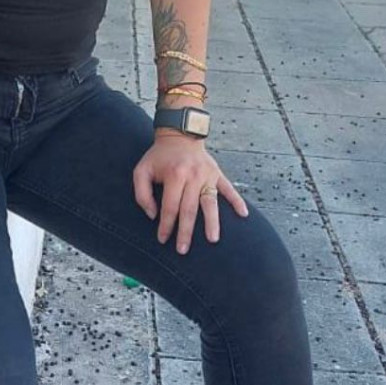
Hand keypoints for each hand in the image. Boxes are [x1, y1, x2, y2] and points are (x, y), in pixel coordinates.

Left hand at [133, 135, 247, 251]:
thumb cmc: (159, 156)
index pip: (170, 207)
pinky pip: (229, 189)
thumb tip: (153, 215)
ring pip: (210, 202)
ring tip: (213, 239)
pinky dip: (237, 201)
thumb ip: (142, 193)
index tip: (163, 239)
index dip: (166, 225)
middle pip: (189, 209)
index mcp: (174, 175)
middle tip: (183, 249)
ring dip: (212, 222)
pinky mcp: (217, 173)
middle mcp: (193, 176)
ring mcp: (207, 175)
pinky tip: (243, 214)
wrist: (179, 134)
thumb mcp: (142, 170)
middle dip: (186, 231)